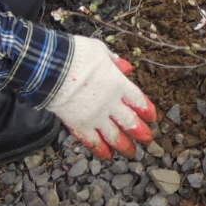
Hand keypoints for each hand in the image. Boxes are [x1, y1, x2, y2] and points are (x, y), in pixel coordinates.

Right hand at [43, 35, 157, 159]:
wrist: (54, 67)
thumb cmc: (76, 54)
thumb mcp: (100, 50)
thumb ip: (114, 61)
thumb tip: (127, 67)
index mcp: (118, 83)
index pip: (137, 99)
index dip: (146, 109)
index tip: (152, 118)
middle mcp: (110, 103)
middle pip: (129, 121)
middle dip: (140, 131)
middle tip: (148, 139)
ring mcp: (96, 116)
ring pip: (114, 135)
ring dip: (124, 145)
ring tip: (131, 153)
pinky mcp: (80, 125)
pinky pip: (93, 141)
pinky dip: (101, 149)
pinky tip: (107, 155)